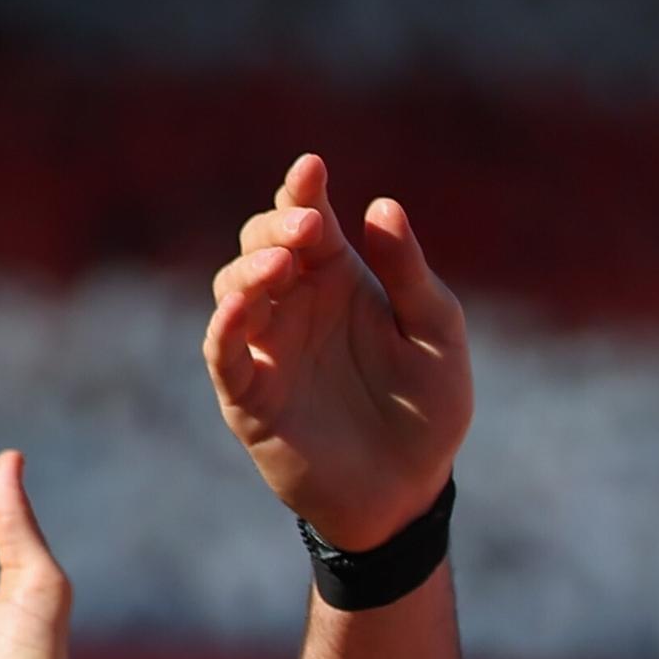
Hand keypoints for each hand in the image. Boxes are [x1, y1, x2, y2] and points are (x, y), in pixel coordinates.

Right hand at [206, 154, 474, 549]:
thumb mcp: (437, 335)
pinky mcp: (249, 396)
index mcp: (339, 279)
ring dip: (251, 269)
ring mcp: (267, 347)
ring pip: (233, 288)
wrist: (412, 490)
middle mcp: (295, 304)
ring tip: (284, 263)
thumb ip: (410, 275)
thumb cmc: (427, 408)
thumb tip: (383, 205)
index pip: (308, 217)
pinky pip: (222, 354)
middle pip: (263, 243)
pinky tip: (242, 307)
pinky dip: (225, 327)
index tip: (312, 167)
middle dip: (278, 225)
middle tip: (311, 227)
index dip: (302, 190)